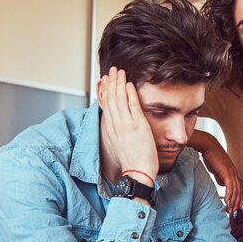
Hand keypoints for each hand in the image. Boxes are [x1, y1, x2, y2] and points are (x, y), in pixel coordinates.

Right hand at [99, 67, 157, 184]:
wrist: (137, 172)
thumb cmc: (131, 160)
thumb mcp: (116, 144)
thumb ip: (115, 131)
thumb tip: (116, 124)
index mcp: (109, 129)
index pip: (104, 105)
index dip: (104, 90)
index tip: (105, 80)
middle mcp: (114, 125)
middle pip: (110, 98)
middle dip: (111, 82)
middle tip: (112, 70)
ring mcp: (125, 124)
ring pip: (119, 99)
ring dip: (119, 83)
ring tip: (120, 72)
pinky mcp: (137, 126)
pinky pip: (132, 106)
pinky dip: (130, 94)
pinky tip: (130, 85)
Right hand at [202, 146, 242, 214]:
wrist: (209, 147)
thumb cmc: (211, 156)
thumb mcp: (217, 170)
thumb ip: (221, 178)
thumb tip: (223, 185)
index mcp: (233, 173)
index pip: (238, 188)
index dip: (238, 199)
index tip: (237, 207)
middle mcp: (234, 173)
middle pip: (238, 191)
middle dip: (237, 203)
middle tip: (234, 213)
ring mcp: (231, 172)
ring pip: (235, 190)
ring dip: (233, 201)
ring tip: (230, 210)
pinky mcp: (227, 172)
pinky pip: (230, 186)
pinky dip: (229, 195)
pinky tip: (227, 202)